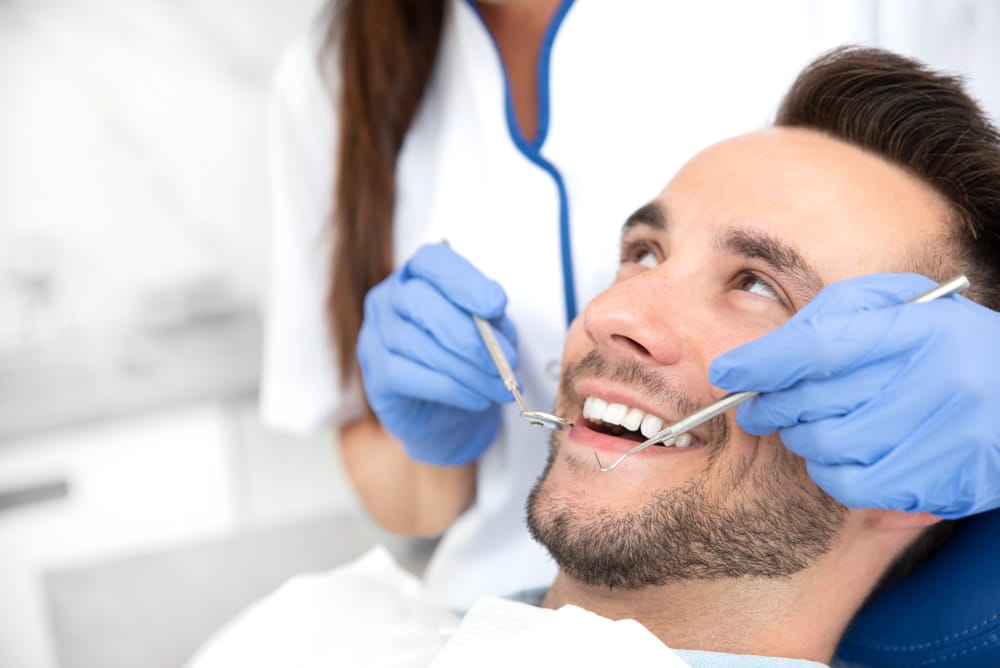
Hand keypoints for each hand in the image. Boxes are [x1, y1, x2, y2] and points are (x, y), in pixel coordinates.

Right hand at [357, 244, 516, 464]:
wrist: (451, 411)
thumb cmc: (468, 357)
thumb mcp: (490, 330)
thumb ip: (490, 317)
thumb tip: (491, 311)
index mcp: (417, 275)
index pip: (432, 262)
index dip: (464, 281)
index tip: (496, 305)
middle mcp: (388, 299)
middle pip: (420, 302)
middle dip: (469, 335)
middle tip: (506, 361)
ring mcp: (374, 336)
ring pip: (418, 345)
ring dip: (468, 370)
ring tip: (500, 386)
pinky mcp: (375, 375)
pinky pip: (408, 377)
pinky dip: (450, 389)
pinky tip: (477, 398)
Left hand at [709, 273, 999, 517]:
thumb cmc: (945, 341)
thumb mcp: (896, 305)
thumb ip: (833, 318)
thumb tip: (764, 358)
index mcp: (919, 327)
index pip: (818, 346)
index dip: (761, 363)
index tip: (726, 372)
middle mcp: (936, 380)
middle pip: (813, 401)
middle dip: (771, 404)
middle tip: (759, 405)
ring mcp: (944, 436)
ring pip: (824, 446)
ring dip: (801, 438)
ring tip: (812, 424)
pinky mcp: (944, 481)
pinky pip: (850, 487)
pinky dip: (828, 472)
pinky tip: (838, 455)